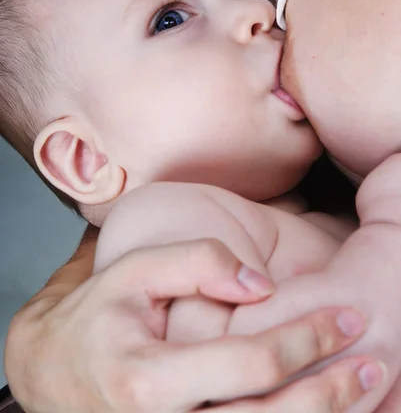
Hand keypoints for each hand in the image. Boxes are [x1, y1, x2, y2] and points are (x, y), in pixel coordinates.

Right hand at [6, 239, 377, 412]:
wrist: (52, 372)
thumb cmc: (98, 317)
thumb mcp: (135, 271)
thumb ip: (196, 262)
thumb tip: (260, 284)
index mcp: (149, 382)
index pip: (251, 365)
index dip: (306, 338)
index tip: (345, 314)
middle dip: (331, 393)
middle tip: (375, 361)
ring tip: (366, 392)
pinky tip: (321, 412)